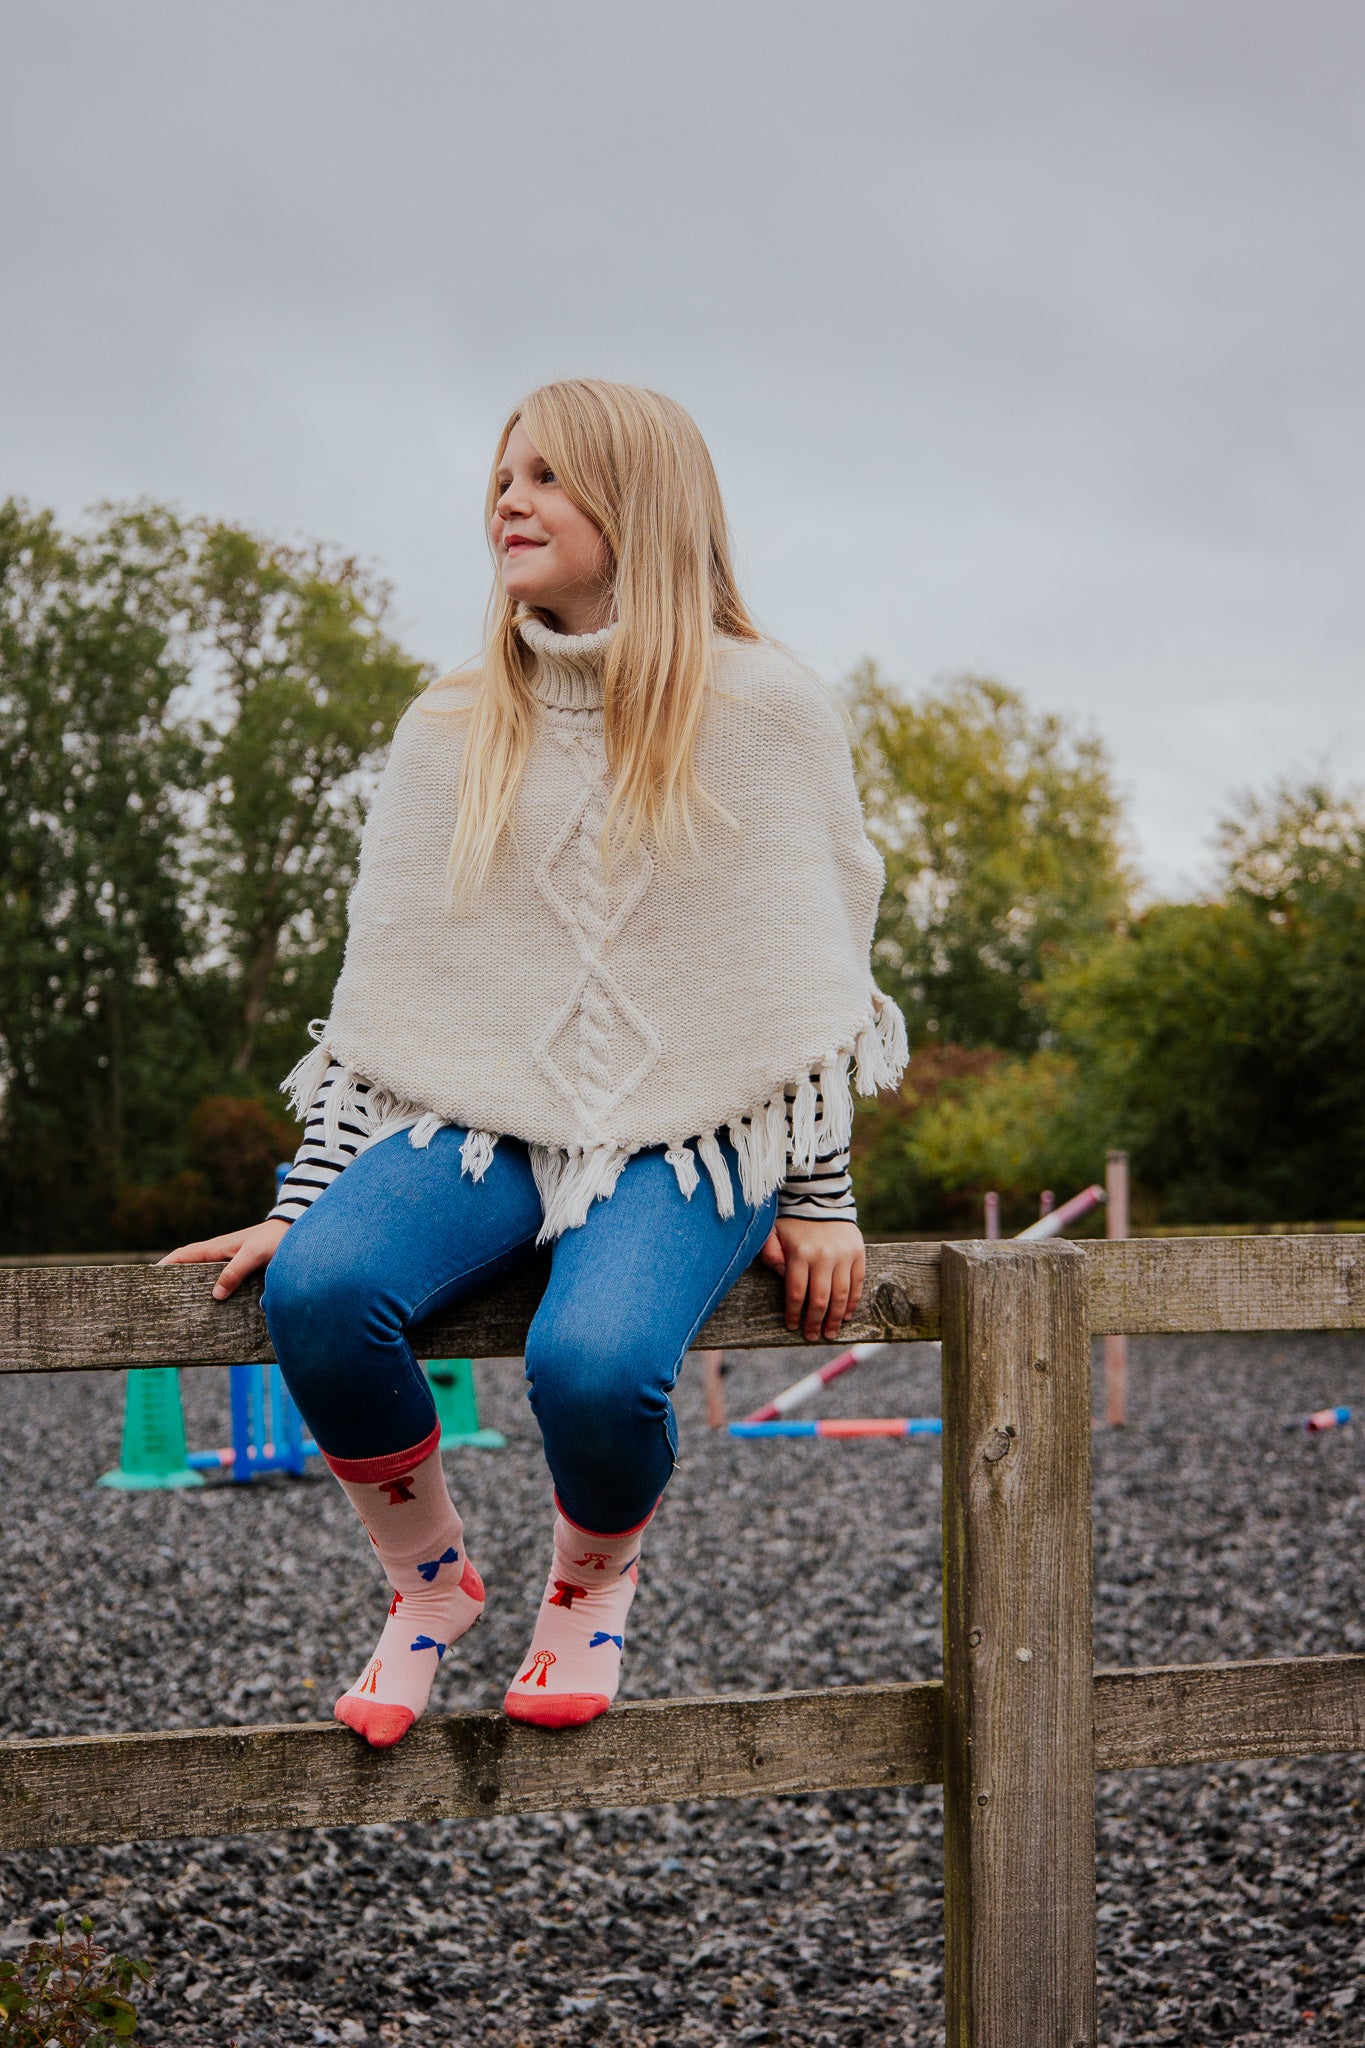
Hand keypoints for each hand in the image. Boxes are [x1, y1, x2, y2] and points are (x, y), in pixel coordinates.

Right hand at [157, 1219, 289, 1300]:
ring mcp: (229, 1260)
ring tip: (180, 1306)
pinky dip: (210, 1288)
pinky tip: (213, 1304)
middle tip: (159, 1298)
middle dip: (173, 1278)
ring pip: (203, 1273)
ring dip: (191, 1285)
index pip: (183, 1255)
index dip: (165, 1265)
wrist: (294, 1230)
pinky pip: (219, 1278)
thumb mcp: (253, 1255)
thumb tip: (215, 1295)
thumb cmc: (274, 1240)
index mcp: (217, 1247)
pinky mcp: (241, 1267)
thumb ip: (235, 1272)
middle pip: (189, 1266)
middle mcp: (220, 1253)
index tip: (148, 1278)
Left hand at [758, 1217, 865, 1341]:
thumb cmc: (792, 1221)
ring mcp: (844, 1255)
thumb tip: (780, 1275)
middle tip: (812, 1336)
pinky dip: (852, 1302)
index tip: (792, 1326)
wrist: (820, 1197)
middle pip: (820, 1299)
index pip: (797, 1293)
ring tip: (830, 1333)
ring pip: (841, 1295)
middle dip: (815, 1322)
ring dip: (835, 1318)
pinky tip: (845, 1315)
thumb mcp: (773, 1233)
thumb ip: (770, 1254)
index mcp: (800, 1254)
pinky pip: (857, 1283)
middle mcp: (823, 1256)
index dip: (794, 1314)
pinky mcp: (858, 1253)